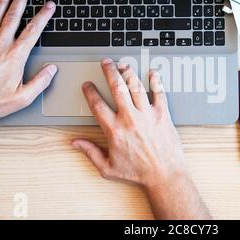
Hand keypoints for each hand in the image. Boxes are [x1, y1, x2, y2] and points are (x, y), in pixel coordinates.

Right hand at [72, 59, 210, 218]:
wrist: (164, 176)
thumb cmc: (138, 173)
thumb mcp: (108, 168)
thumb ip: (90, 152)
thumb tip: (76, 143)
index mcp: (114, 130)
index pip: (97, 104)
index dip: (90, 92)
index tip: (88, 85)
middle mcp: (130, 118)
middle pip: (117, 88)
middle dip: (110, 72)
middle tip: (106, 63)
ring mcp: (147, 115)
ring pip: (136, 86)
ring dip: (129, 73)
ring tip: (124, 64)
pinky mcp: (163, 115)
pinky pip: (159, 93)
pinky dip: (156, 81)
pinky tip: (152, 73)